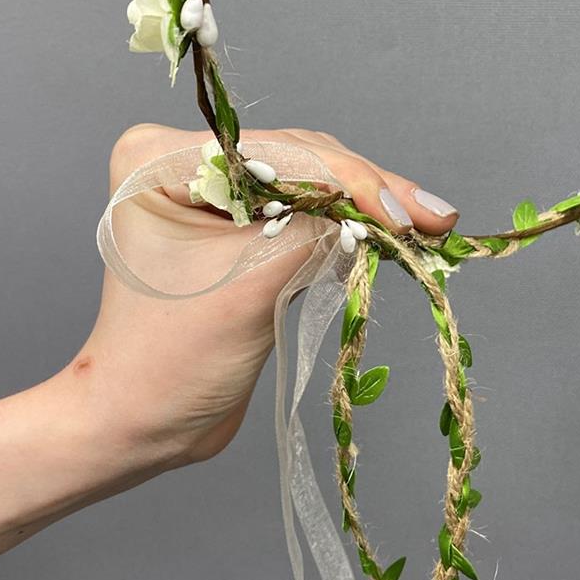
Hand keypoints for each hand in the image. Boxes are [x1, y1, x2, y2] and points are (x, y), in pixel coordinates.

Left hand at [83, 124, 459, 464]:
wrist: (144, 426)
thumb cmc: (173, 361)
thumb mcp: (250, 285)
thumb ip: (317, 233)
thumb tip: (386, 211)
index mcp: (158, 158)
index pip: (277, 153)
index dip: (349, 180)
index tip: (406, 217)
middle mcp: (180, 160)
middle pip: (299, 159)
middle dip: (367, 191)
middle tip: (435, 219)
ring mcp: (211, 191)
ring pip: (312, 181)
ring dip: (367, 208)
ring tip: (428, 226)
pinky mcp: (237, 224)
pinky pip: (306, 210)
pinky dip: (350, 226)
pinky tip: (392, 236)